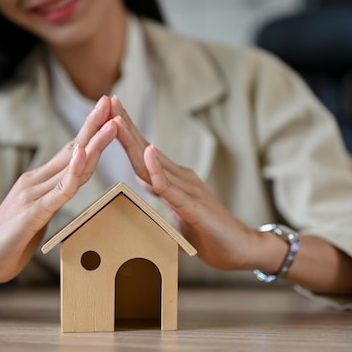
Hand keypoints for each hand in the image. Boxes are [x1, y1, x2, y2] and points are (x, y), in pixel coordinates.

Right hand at [0, 96, 118, 284]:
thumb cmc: (8, 241)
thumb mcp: (38, 215)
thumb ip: (53, 200)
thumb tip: (69, 191)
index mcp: (40, 181)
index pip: (72, 152)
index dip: (91, 132)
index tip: (108, 112)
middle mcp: (37, 181)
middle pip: (73, 149)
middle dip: (94, 124)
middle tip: (111, 100)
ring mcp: (33, 194)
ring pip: (71, 166)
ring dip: (94, 143)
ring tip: (111, 122)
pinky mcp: (32, 212)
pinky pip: (59, 191)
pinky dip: (73, 172)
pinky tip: (84, 155)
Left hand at [111, 96, 260, 269]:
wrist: (244, 249)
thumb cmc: (211, 235)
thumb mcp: (180, 213)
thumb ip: (164, 196)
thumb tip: (145, 183)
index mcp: (175, 180)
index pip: (145, 154)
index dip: (127, 134)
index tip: (108, 114)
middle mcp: (182, 178)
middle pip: (146, 150)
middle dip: (126, 126)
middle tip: (108, 102)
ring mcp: (189, 189)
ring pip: (154, 163)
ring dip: (134, 140)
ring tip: (117, 119)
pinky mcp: (194, 206)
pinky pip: (170, 187)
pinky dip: (156, 169)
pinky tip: (147, 151)